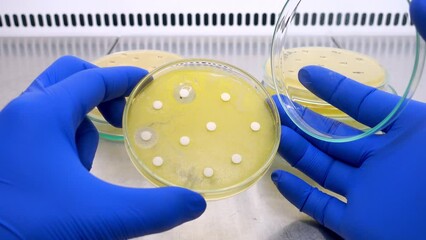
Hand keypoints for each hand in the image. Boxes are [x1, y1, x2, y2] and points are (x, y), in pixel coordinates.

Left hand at [0, 56, 205, 238]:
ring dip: (81, 128)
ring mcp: (9, 135)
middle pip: (67, 79)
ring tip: (87, 168)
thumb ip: (155, 209)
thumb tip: (194, 205)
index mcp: (41, 115)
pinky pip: (42, 133)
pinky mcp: (6, 155)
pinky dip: (63, 145)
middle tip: (122, 117)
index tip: (148, 84)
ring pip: (54, 110)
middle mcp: (19, 116)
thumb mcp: (101, 216)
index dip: (125, 78)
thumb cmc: (31, 227)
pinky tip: (68, 180)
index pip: (92, 80)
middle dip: (100, 94)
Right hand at [271, 1, 425, 237]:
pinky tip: (278, 176)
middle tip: (275, 103)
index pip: (366, 105)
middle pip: (337, 137)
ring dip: (296, 150)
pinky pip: (323, 208)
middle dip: (304, 119)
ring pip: (325, 169)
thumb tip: (417, 0)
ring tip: (272, 130)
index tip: (306, 72)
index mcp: (412, 134)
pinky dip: (298, 194)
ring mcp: (372, 195)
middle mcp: (388, 163)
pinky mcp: (360, 225)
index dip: (335, 88)